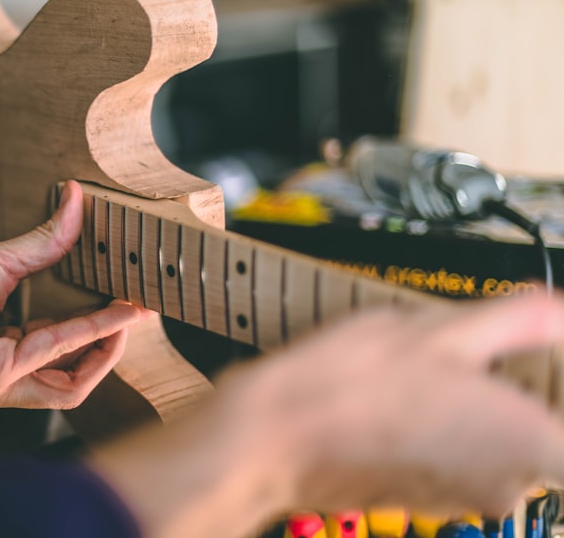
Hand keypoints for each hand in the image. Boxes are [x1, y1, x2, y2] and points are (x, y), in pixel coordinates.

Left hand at [0, 181, 150, 409]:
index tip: (132, 303)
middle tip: (137, 312)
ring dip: (106, 345)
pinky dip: (83, 333)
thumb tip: (77, 203)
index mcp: (1, 354)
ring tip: (130, 311)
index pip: (62, 355)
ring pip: (69, 383)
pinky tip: (104, 312)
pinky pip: (49, 354)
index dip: (102, 333)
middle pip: (73, 382)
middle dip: (112, 350)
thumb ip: (44, 245)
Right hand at [90, 294, 563, 537]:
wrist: (273, 438)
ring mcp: (469, 498)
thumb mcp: (441, 327)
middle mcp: (512, 484)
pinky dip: (449, 424)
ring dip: (483, 402)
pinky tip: (407, 390)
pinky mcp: (432, 497)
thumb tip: (557, 309)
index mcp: (537, 442)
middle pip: (551, 432)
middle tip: (482, 342)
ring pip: (505, 442)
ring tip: (430, 361)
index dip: (562, 381)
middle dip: (526, 385)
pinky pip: (464, 456)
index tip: (545, 357)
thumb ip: (521, 318)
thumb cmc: (349, 386)